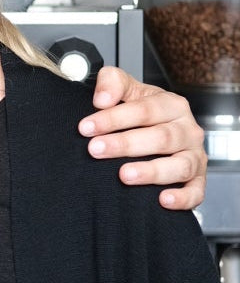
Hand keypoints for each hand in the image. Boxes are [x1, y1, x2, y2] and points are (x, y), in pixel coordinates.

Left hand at [80, 66, 205, 209]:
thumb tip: (102, 98)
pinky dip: (183, 198)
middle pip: (161, 138)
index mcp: (172, 105)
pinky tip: (162, 200)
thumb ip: (113, 83)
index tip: (86, 127)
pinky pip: (196, 192)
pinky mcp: (197, 180)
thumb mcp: (127, 90)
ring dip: (152, 172)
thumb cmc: (140, 112)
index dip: (114, 118)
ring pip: (180, 165)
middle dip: (126, 144)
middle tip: (96, 150)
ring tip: (124, 175)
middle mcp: (187, 130)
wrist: (156, 130)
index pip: (144, 110)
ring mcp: (194, 156)